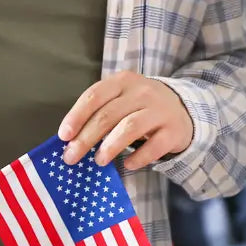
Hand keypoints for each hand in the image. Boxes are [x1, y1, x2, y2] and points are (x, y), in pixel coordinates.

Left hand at [59, 72, 193, 168]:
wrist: (182, 109)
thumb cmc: (140, 107)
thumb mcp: (121, 99)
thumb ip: (99, 112)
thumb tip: (70, 140)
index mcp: (123, 81)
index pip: (95, 95)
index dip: (77, 116)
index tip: (63, 136)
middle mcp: (142, 92)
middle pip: (109, 114)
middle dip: (86, 138)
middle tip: (71, 157)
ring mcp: (159, 110)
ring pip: (130, 127)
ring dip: (110, 146)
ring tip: (98, 161)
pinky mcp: (173, 130)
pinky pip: (154, 146)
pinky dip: (139, 157)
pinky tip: (127, 163)